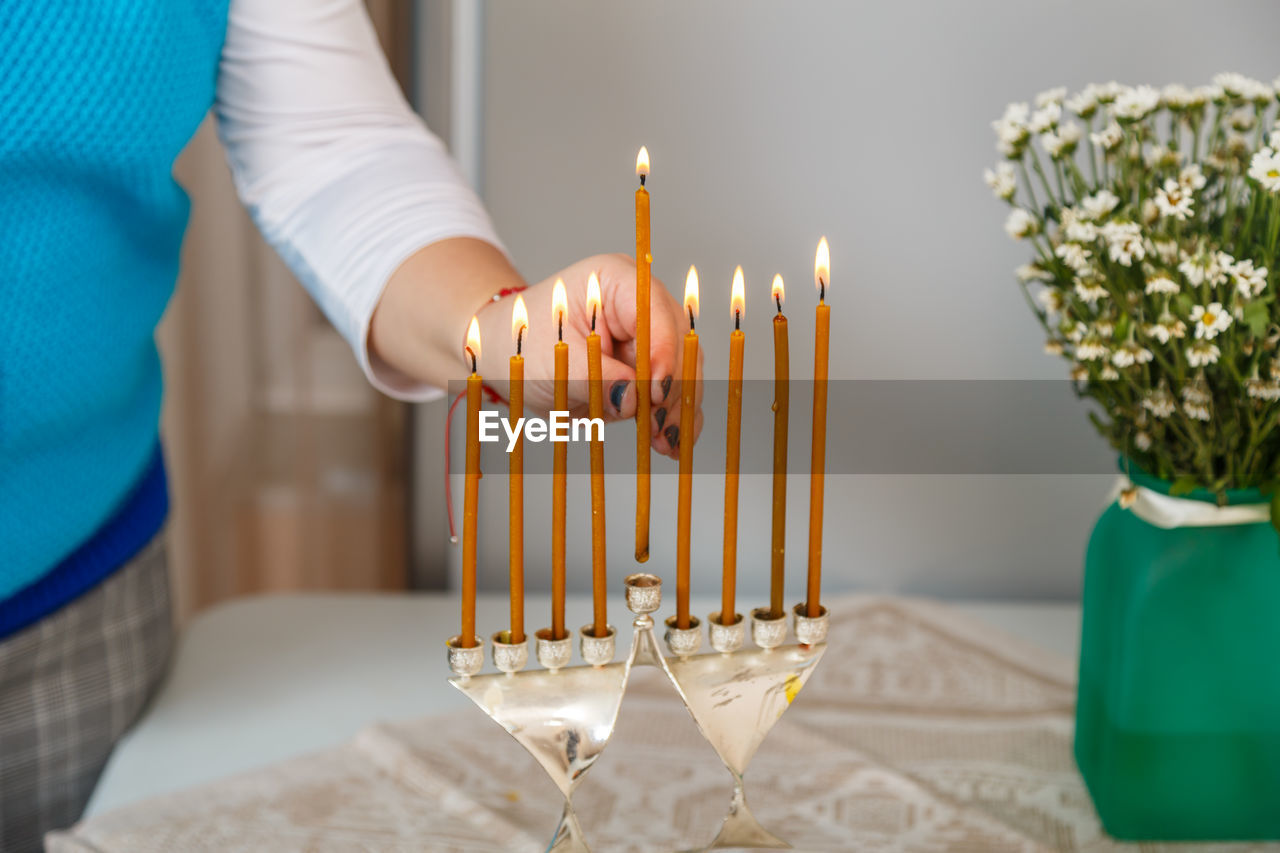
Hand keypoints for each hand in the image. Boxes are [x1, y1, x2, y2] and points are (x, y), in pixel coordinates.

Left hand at [475, 254, 701, 458]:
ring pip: (682, 370)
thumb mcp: (555, 361)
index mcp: (617, 281)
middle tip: (661, 426)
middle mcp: (641, 303)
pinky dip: (672, 415)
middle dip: (672, 388)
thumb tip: (633, 400)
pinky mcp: (648, 365)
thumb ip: (596, 378)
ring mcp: (648, 335)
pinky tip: (671, 443)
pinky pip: (672, 389)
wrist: (507, 354)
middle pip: (678, 344)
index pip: (656, 313)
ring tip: (666, 442)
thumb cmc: (525, 344)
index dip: (662, 354)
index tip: (655, 393)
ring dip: (676, 407)